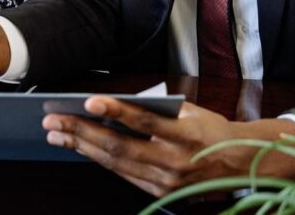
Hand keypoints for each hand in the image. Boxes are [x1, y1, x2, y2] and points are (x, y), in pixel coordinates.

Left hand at [42, 97, 294, 197]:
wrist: (240, 165)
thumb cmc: (211, 129)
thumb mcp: (191, 112)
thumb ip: (157, 109)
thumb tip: (115, 103)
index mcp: (186, 136)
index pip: (144, 123)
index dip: (116, 112)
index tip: (88, 101)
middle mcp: (175, 162)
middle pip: (120, 147)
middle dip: (82, 133)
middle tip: (54, 120)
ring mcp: (166, 182)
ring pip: (116, 164)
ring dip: (82, 147)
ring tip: (56, 134)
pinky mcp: (161, 193)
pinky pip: (124, 174)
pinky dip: (100, 159)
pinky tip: (81, 147)